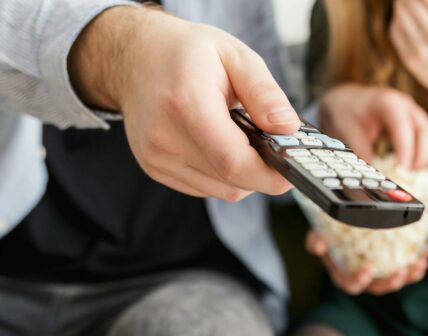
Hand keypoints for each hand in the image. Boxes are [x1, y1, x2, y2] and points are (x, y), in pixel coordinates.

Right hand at [69, 6, 300, 200]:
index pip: (233, 162)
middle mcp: (165, 138)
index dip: (270, 175)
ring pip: (220, 190)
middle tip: (275, 147)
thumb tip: (289, 128)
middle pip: (230, 181)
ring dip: (242, 174)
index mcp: (187, 104)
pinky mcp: (155, 168)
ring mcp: (156, 158)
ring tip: (242, 138)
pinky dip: (222, 174)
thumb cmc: (185, 53)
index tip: (293, 169)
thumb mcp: (235, 56)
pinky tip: (220, 144)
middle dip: (262, 172)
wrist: (134, 56)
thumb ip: (265, 94)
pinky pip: (203, 187)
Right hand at [306, 231, 427, 295]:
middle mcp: (364, 279)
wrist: (342, 227)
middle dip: (391, 282)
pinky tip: (426, 248)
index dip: (360, 280)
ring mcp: (380, 274)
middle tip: (401, 272)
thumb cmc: (329, 234)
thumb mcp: (318, 234)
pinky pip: (408, 268)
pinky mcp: (394, 265)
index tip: (369, 269)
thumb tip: (318, 245)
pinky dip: (418, 261)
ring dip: (410, 275)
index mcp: (344, 275)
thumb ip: (315, 240)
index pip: (351, 285)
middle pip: (379, 288)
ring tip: (420, 263)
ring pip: (396, 280)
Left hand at [319, 84, 427, 169]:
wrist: (346, 100)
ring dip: (423, 157)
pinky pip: (425, 138)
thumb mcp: (348, 131)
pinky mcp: (414, 122)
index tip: (402, 169)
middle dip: (421, 156)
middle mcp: (405, 105)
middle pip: (425, 131)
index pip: (403, 126)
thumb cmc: (347, 112)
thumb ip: (362, 153)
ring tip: (409, 174)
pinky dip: (421, 154)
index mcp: (388, 102)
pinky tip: (409, 167)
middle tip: (409, 175)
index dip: (405, 149)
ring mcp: (412, 112)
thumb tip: (373, 176)